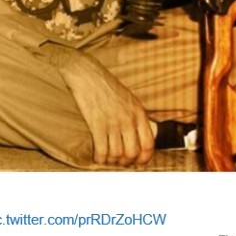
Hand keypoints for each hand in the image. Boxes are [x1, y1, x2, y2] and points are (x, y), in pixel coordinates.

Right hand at [50, 47, 153, 166]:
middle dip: (126, 162)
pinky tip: (96, 156)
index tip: (137, 163)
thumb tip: (138, 134)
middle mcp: (128, 119)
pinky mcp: (97, 123)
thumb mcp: (129, 98)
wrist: (86, 73)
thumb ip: (135, 116)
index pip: (148, 144)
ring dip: (111, 160)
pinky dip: (99, 157)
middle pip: (132, 152)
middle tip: (119, 162)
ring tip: (106, 158)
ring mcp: (113, 122)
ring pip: (117, 153)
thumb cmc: (105, 84)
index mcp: (139, 113)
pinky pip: (101, 149)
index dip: (144, 158)